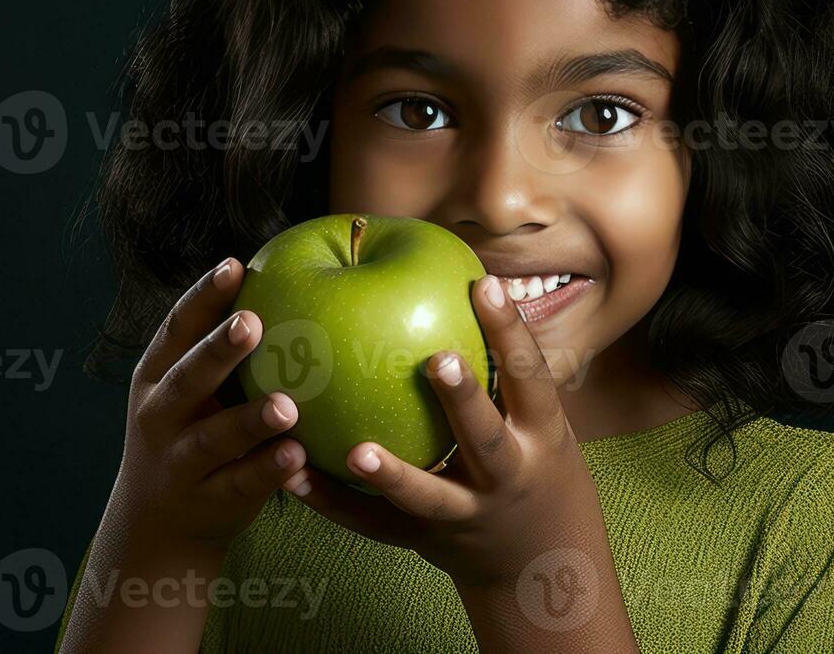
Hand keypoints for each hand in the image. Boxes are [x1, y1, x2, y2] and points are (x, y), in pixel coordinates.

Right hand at [107, 257, 308, 557]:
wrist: (156, 525)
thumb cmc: (189, 432)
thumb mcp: (186, 392)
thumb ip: (217, 350)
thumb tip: (281, 282)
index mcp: (155, 377)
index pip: (176, 330)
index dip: (202, 297)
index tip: (234, 266)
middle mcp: (159, 416)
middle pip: (188, 379)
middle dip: (218, 350)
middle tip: (253, 322)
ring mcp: (178, 462)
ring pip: (214, 438)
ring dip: (249, 421)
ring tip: (287, 406)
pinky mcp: (206, 502)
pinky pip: (239, 485)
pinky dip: (267, 471)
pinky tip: (298, 456)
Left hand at [284, 274, 609, 590]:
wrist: (539, 560)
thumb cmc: (531, 459)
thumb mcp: (538, 418)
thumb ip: (502, 364)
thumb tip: (467, 274)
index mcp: (540, 436)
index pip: (529, 378)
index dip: (510, 331)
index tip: (483, 286)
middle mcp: (507, 476)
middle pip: (486, 439)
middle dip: (464, 401)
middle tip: (437, 360)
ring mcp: (465, 514)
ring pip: (427, 497)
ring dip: (392, 475)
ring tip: (356, 450)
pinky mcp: (423, 539)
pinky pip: (372, 523)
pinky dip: (332, 502)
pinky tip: (293, 474)